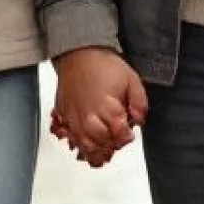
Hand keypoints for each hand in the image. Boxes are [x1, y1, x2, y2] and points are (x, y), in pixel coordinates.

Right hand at [51, 48, 146, 167]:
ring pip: (85, 146)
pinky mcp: (65, 116)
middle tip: (117, 138)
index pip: (120, 136)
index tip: (128, 132)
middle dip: (112, 144)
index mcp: (108, 108)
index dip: (126, 137)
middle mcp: (90, 117)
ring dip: (96, 151)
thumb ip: (139, 103)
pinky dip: (79, 145)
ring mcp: (75, 118)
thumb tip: (138, 121)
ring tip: (104, 149)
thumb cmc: (102, 64)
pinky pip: (71, 138)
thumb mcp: (131, 79)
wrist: (78, 52)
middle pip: (102, 144)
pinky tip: (86, 146)